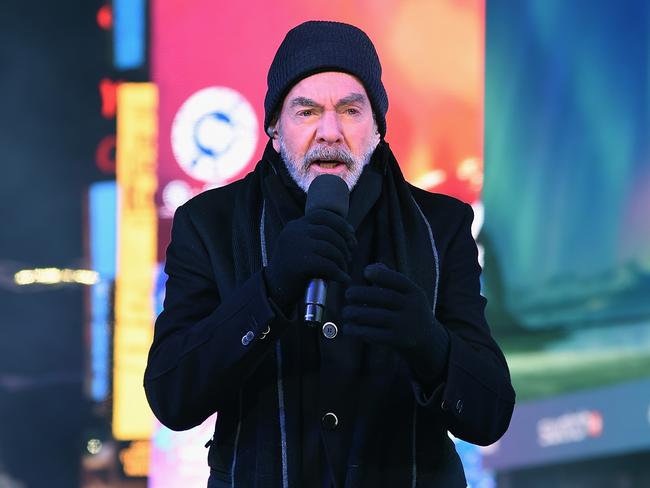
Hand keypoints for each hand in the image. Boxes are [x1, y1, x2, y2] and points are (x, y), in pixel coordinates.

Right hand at [264, 209, 355, 310]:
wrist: (274, 290)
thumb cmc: (294, 269)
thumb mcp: (301, 246)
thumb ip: (317, 237)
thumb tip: (349, 236)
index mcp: (295, 225)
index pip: (323, 215)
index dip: (341, 224)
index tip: (351, 236)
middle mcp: (295, 232)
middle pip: (330, 232)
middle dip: (345, 245)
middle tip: (349, 258)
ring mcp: (297, 246)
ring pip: (331, 248)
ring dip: (342, 260)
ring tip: (344, 270)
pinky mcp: (300, 263)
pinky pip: (329, 265)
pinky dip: (340, 274)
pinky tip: (343, 280)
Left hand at [342, 263, 448, 380]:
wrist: (428, 342)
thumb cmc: (408, 311)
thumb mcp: (407, 295)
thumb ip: (390, 280)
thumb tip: (371, 267)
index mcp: (415, 292)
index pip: (399, 280)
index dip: (382, 275)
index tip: (365, 271)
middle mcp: (413, 308)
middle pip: (386, 297)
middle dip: (363, 294)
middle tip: (348, 294)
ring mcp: (407, 326)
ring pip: (378, 317)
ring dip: (357, 314)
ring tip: (345, 312)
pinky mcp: (399, 341)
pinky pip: (376, 335)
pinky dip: (358, 331)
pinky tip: (348, 328)